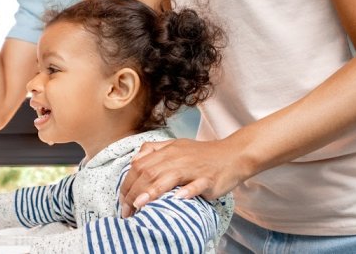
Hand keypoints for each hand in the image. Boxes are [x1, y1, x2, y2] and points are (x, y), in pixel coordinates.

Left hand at [118, 137, 250, 216]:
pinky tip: (178, 198)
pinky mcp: (208, 178)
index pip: (139, 165)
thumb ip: (154, 150)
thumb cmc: (203, 154)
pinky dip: (187, 191)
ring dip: (152, 191)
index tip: (122, 199)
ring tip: (140, 204)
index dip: (127, 182)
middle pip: (149, 172)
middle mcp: (177, 158)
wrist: (233, 154)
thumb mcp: (176, 146)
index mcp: (167, 151)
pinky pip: (196, 185)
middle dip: (134, 191)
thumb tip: (134, 160)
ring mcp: (193, 168)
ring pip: (168, 177)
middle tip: (126, 210)